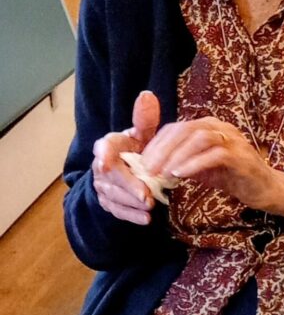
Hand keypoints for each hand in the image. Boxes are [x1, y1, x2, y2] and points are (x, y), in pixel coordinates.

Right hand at [91, 91, 161, 224]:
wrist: (127, 168)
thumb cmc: (137, 147)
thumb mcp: (142, 134)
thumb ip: (145, 119)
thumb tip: (147, 95)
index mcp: (109, 145)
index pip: (103, 147)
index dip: (104, 154)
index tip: (106, 161)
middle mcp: (101, 166)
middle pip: (111, 177)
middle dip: (129, 187)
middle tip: (147, 195)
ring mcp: (102, 185)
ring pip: (114, 196)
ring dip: (132, 203)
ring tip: (150, 207)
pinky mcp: (107, 201)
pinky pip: (117, 210)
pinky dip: (131, 216)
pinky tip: (146, 219)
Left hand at [141, 117, 283, 221]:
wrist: (266, 188)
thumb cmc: (233, 176)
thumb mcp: (202, 166)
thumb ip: (182, 161)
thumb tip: (152, 167)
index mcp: (210, 127)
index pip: (177, 127)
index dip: (157, 144)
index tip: (142, 162)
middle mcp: (221, 127)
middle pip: (185, 129)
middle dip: (162, 149)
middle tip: (147, 169)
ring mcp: (233, 140)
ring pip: (199, 138)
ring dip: (176, 155)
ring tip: (161, 173)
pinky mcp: (241, 156)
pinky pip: (215, 155)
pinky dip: (194, 164)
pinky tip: (181, 175)